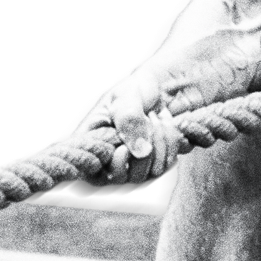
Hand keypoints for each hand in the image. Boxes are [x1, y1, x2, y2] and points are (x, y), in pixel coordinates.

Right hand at [59, 68, 182, 196]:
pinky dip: (170, 142)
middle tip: (146, 120)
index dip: (108, 163)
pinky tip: (167, 124)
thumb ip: (128, 120)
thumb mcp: (126, 95)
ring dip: (157, 141)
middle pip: (119, 176)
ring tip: (155, 117)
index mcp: (95, 138)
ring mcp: (135, 161)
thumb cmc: (139, 86)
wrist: (169, 84)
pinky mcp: (157, 160)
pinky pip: (165, 164)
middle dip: (138, 148)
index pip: (90, 168)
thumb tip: (140, 152)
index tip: (124, 147)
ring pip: (146, 172)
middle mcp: (112, 154)